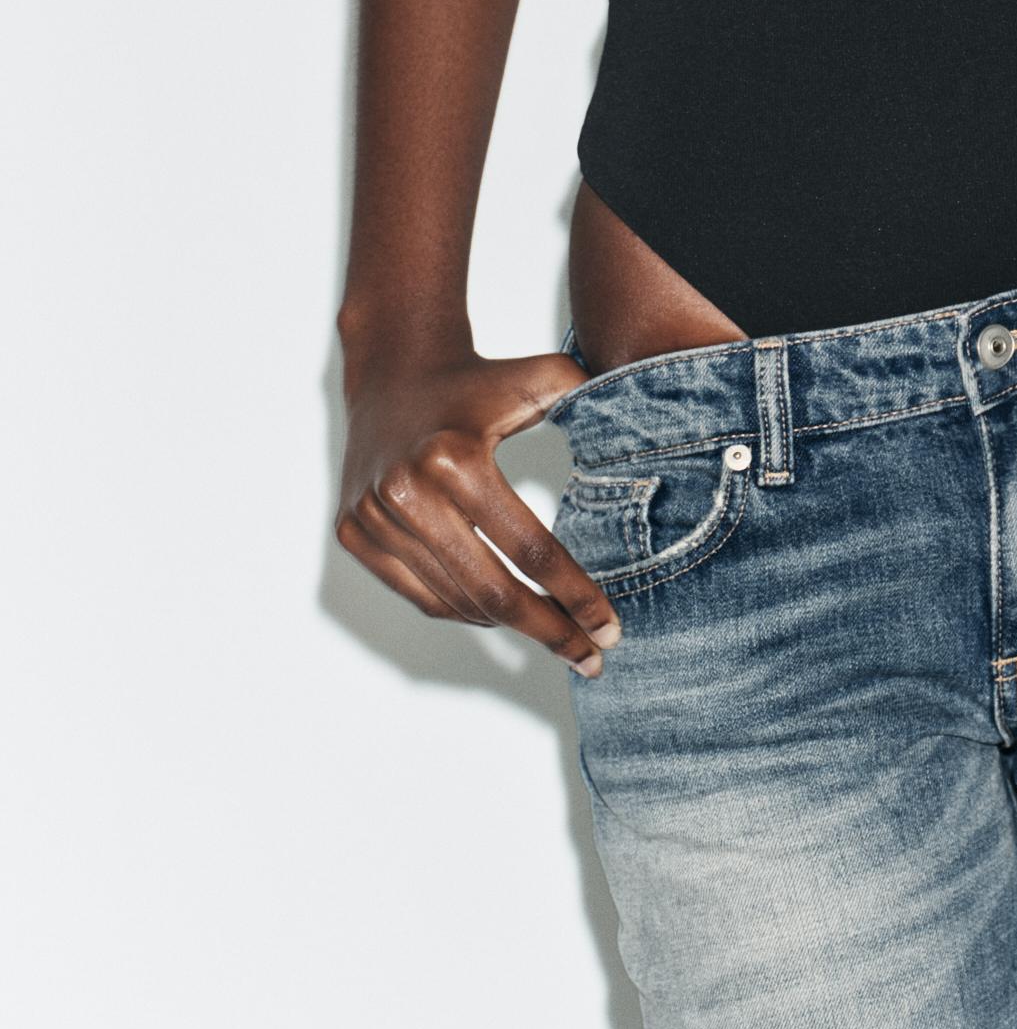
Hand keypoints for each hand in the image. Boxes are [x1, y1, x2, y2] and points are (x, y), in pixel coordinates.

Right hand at [337, 349, 621, 677]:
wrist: (395, 370)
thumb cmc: (479, 379)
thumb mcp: (540, 377)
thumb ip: (590, 397)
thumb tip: (650, 430)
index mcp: (457, 460)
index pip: (530, 549)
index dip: (575, 595)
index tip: (610, 628)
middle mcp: (409, 493)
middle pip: (493, 590)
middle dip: (550, 631)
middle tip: (593, 657)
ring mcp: (375, 518)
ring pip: (455, 600)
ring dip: (510, 627)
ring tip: (558, 640)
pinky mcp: (353, 533)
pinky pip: (419, 594)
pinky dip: (464, 612)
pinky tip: (503, 616)